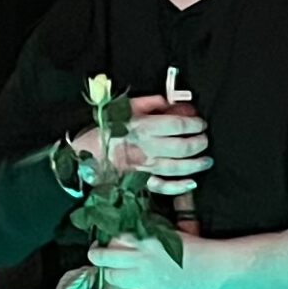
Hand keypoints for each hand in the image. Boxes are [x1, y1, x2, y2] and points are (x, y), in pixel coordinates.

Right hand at [71, 94, 212, 195]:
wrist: (82, 151)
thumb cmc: (104, 128)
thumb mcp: (125, 107)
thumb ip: (150, 103)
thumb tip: (170, 101)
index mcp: (143, 126)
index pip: (179, 125)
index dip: (195, 124)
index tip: (201, 123)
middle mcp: (146, 147)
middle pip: (183, 147)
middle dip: (199, 143)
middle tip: (204, 140)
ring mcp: (144, 166)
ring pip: (178, 167)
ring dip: (196, 164)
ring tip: (206, 160)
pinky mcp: (140, 181)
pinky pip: (163, 186)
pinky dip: (180, 187)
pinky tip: (192, 183)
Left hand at [87, 232, 210, 288]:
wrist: (214, 271)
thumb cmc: (195, 251)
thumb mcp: (168, 233)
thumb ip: (146, 232)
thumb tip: (125, 234)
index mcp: (146, 241)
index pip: (114, 237)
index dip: (108, 239)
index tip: (107, 240)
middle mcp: (142, 261)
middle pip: (105, 258)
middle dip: (97, 255)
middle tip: (97, 254)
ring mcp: (147, 282)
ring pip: (113, 278)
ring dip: (109, 276)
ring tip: (111, 274)